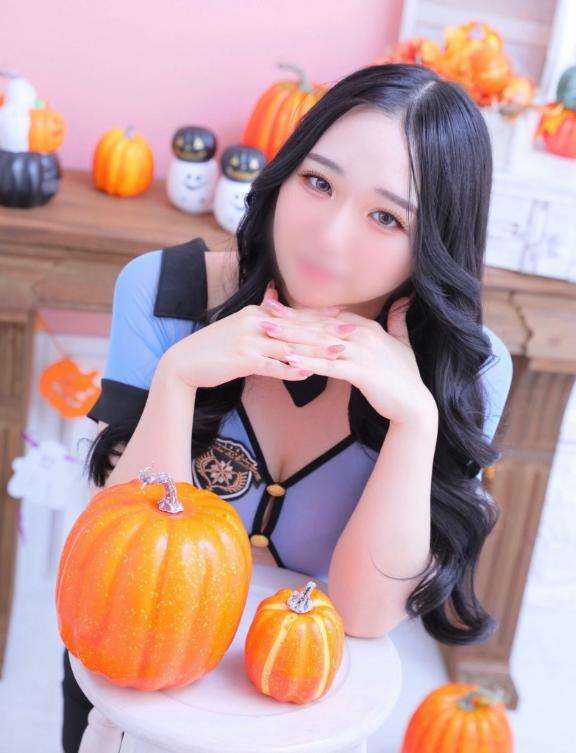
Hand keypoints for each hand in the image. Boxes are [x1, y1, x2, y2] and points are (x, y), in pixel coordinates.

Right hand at [159, 280, 344, 389]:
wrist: (184, 362)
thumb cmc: (213, 346)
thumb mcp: (237, 323)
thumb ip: (259, 311)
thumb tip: (273, 295)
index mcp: (257, 314)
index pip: (295, 314)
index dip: (320, 316)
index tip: (345, 315)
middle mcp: (255, 323)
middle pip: (298, 328)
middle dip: (327, 331)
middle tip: (352, 332)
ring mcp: (249, 341)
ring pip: (289, 346)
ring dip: (316, 350)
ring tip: (339, 354)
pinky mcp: (242, 360)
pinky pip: (272, 366)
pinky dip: (291, 369)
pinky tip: (308, 373)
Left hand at [260, 292, 436, 424]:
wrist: (414, 404)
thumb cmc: (405, 375)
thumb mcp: (402, 342)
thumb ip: (398, 319)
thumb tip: (404, 300)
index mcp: (366, 327)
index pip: (327, 316)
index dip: (302, 312)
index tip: (280, 307)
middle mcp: (361, 336)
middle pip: (318, 326)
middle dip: (290, 320)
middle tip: (265, 314)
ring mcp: (361, 353)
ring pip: (319, 343)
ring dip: (293, 338)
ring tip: (269, 334)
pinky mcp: (360, 373)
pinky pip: (328, 366)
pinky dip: (309, 362)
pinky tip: (290, 361)